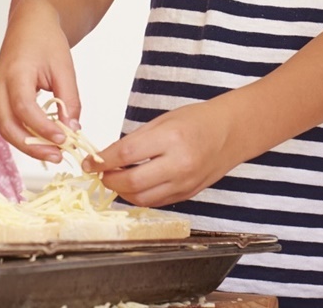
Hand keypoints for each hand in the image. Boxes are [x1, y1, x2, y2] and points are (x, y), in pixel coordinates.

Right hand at [0, 8, 81, 163]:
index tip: (63, 139)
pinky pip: (9, 122)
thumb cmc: (47, 40)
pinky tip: (45, 141)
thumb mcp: (65, 68)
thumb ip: (69, 100)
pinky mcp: (1, 98)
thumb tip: (71, 130)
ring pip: (5, 128)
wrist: (30, 23)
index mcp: (15, 72)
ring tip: (54, 153)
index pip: (24, 107)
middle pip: (7, 125)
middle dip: (31, 146)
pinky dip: (25, 135)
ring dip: (28, 144)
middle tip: (57, 155)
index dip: (42, 127)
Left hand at [90, 100, 236, 206]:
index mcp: (171, 139)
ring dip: (122, 191)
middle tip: (101, 173)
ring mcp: (185, 183)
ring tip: (116, 179)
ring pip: (141, 199)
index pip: (126, 154)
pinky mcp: (188, 195)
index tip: (90, 162)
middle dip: (109, 180)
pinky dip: (140, 196)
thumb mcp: (164, 120)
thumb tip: (107, 157)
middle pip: (131, 183)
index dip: (102, 161)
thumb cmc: (198, 120)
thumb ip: (136, 140)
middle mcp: (179, 164)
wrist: (232, 132)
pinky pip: (156, 202)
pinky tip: (135, 184)